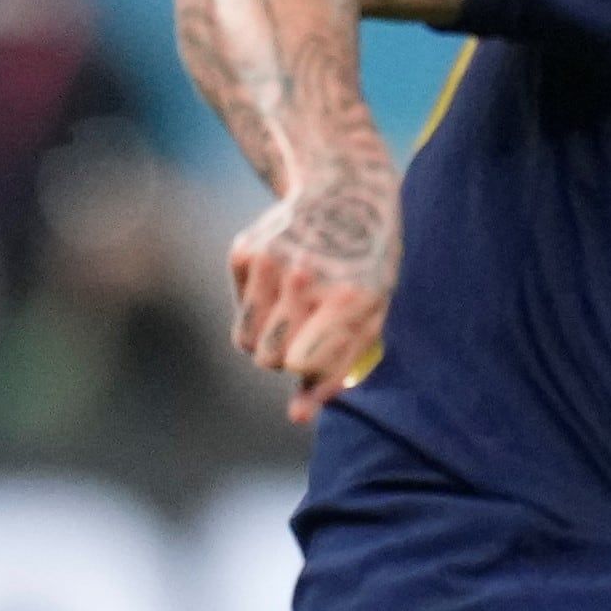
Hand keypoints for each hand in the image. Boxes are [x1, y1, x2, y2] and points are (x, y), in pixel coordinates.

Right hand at [228, 165, 396, 423]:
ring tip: (297, 316)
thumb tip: (296, 417)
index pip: (300, 364)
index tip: (323, 354)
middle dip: (286, 359)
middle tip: (310, 334)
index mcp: (347, 298)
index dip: (311, 368)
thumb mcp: (371, 316)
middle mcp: (304, 279)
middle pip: (267, 360)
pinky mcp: (244, 253)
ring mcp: (269, 263)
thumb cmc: (368, 268)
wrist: (346, 193)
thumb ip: (336, 369)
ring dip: (267, 341)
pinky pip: (239, 311)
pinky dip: (256, 309)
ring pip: (246, 342)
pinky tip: (283, 284)